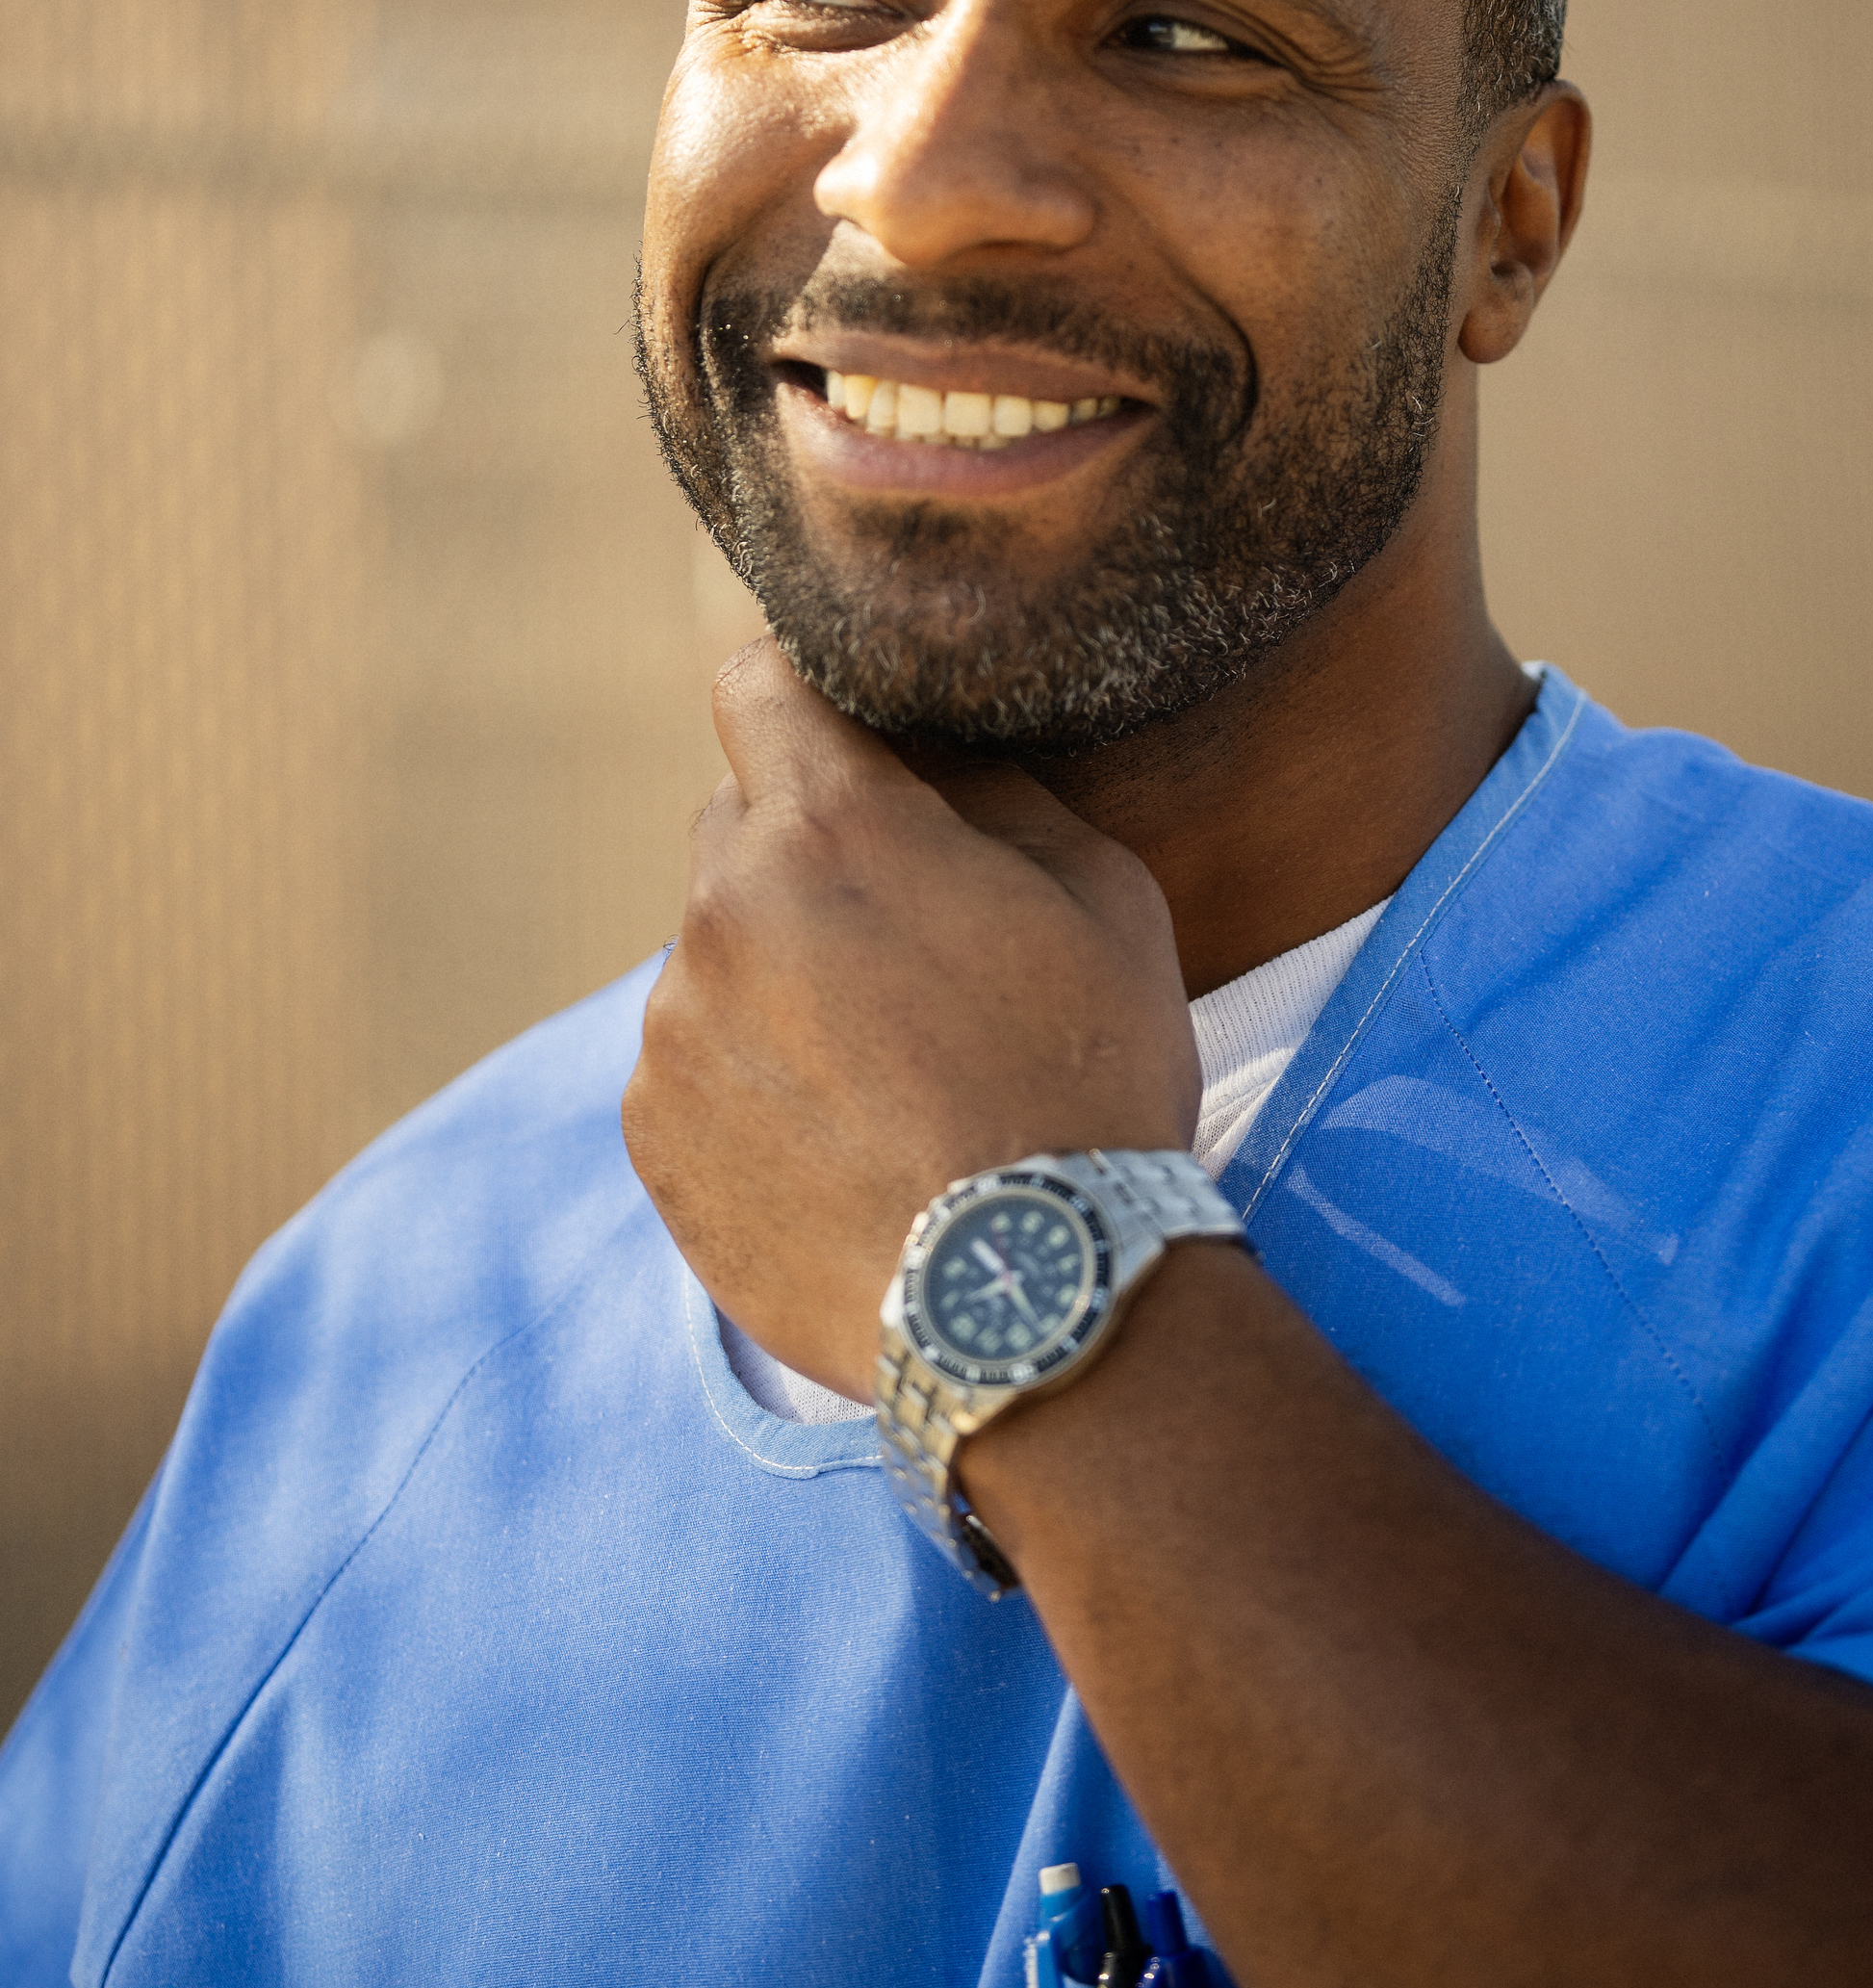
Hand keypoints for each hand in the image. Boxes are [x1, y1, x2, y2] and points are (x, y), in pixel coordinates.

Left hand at [623, 642, 1200, 1392]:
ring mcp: (671, 1032)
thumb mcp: (1105, 895)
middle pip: (740, 827)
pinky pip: (693, 1068)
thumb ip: (995, 793)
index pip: (757, 683)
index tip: (849, 739)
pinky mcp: (653, 1136)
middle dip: (812, 858)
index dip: (806, 698)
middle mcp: (721, 912)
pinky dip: (753, 1086)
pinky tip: (847, 1147)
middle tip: (911, 947)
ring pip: (718, 957)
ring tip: (890, 1079)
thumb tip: (931, 756)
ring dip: (783, 983)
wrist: (1029, 1304)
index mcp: (831, 828)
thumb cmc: (1089, 1084)